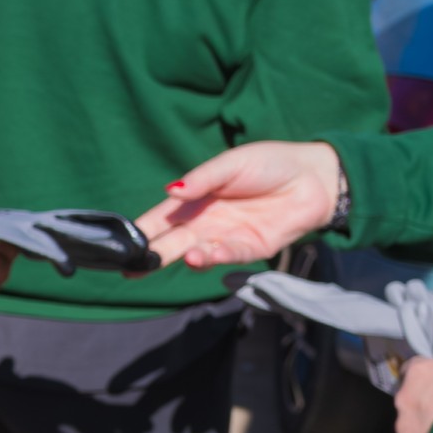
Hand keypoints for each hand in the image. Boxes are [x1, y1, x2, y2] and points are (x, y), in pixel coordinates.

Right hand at [134, 141, 342, 270]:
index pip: (160, 219)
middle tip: (130, 269)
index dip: (139, 231)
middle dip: (150, 257)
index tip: (119, 244)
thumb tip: (171, 191)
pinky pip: (227, 256)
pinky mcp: (248, 250)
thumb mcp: (231, 163)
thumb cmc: (269, 164)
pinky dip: (214, 257)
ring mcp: (225, 238)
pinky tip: (202, 255)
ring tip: (176, 257)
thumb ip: (202, 179)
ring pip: (195, 254)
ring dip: (184, 258)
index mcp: (194, 201)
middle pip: (171, 244)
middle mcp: (204, 223)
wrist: (313, 178)